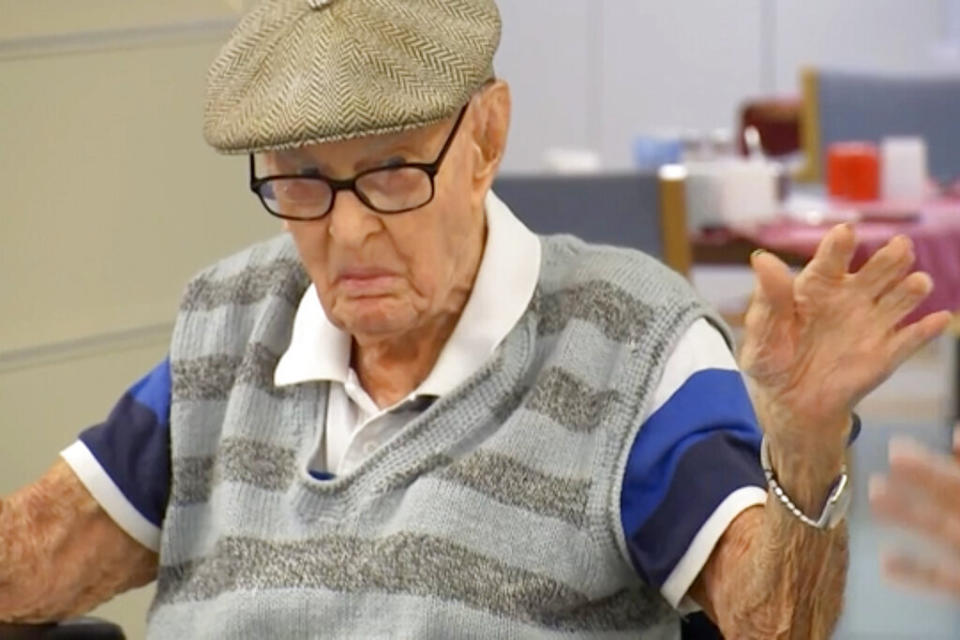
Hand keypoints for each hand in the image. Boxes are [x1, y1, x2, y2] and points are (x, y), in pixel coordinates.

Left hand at [740, 224, 950, 449]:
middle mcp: (851, 297)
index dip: (838, 246)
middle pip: (876, 271)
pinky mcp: (885, 353)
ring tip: (918, 282)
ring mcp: (871, 323)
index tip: (845, 232)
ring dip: (911, 289)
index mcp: (817, 285)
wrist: (791, 401)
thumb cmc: (773, 358)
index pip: (831, 259)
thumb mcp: (762, 330)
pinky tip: (938, 319)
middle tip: (900, 247)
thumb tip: (761, 258)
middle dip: (889, 258)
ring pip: (899, 299)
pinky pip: (910, 340)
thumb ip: (769, 297)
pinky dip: (925, 331)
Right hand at [870, 427, 959, 596]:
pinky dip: (911, 572)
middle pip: (947, 492)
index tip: (929, 433)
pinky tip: (883, 563)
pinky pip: (939, 578)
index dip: (955, 451)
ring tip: (873, 494)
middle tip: (891, 452)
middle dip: (920, 473)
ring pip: (936, 528)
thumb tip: (958, 433)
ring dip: (904, 512)